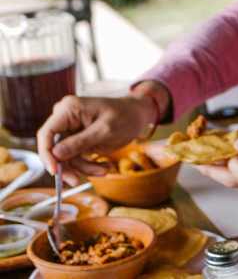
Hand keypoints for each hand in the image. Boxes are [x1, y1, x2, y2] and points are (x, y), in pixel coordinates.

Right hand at [37, 81, 164, 184]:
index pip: (46, 133)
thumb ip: (80, 142)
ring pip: (65, 157)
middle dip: (67, 166)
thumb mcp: (106, 130)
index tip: (54, 172)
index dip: (46, 154)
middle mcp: (65, 118)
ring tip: (105, 170)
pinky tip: (104, 166)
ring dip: (83, 168)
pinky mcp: (76, 140)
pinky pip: (75, 158)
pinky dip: (88, 166)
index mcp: (68, 109)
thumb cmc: (126, 116)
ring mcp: (70, 130)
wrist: (138, 115)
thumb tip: (55, 154)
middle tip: (77, 181)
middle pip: (54, 149)